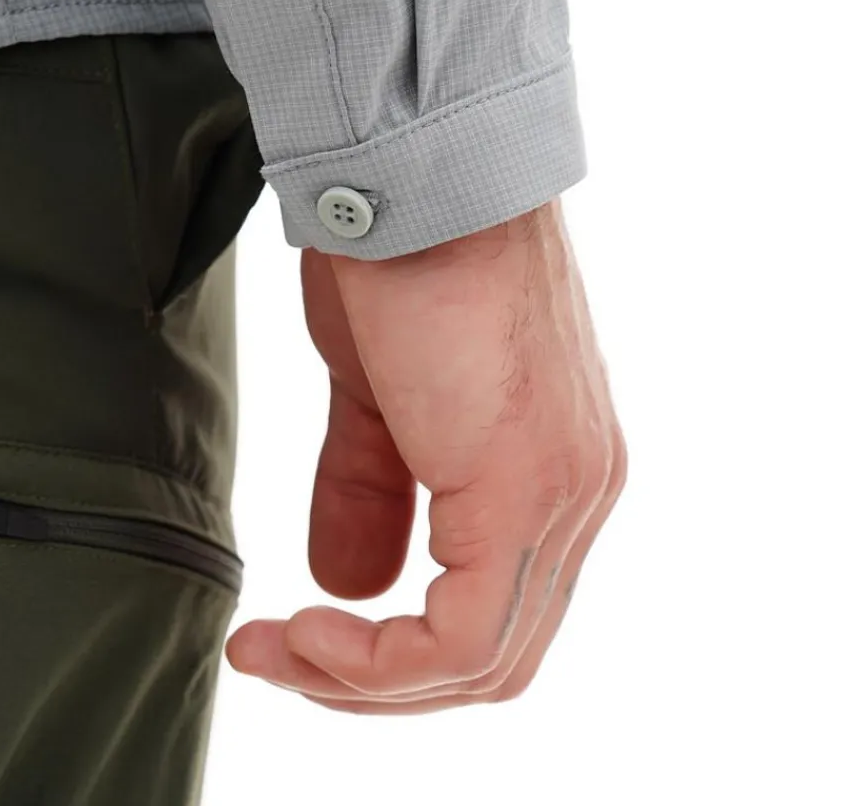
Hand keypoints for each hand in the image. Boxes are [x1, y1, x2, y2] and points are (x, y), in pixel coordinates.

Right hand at [226, 200, 625, 711]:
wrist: (412, 177)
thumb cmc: (399, 256)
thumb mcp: (373, 394)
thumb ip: (371, 487)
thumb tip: (347, 583)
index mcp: (549, 466)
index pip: (490, 613)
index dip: (387, 652)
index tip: (292, 635)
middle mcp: (578, 490)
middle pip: (492, 656)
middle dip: (370, 678)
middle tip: (277, 658)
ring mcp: (565, 492)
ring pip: (484, 661)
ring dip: (364, 677)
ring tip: (278, 651)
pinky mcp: (528, 489)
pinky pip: (465, 636)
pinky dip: (377, 659)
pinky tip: (307, 630)